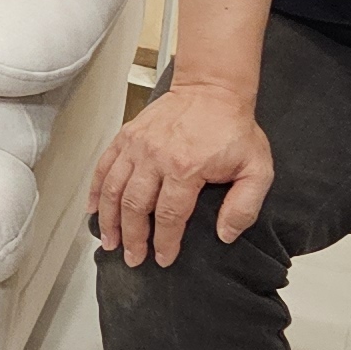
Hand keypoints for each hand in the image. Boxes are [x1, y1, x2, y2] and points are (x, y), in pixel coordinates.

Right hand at [89, 79, 275, 266]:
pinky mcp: (126, 136)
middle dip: (132, 238)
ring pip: (113, 189)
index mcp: (185, 168)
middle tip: (133, 258)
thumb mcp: (257, 169)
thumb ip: (244, 206)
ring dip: (109, 219)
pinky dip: (95, 190)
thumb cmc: (233, 129)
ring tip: (109, 241)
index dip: (163, 242)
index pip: (168, 215)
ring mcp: (136, 145)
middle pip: (134, 206)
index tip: (162, 259)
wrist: (212, 90)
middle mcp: (154, 157)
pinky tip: (93, 209)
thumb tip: (224, 235)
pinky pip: (103, 166)